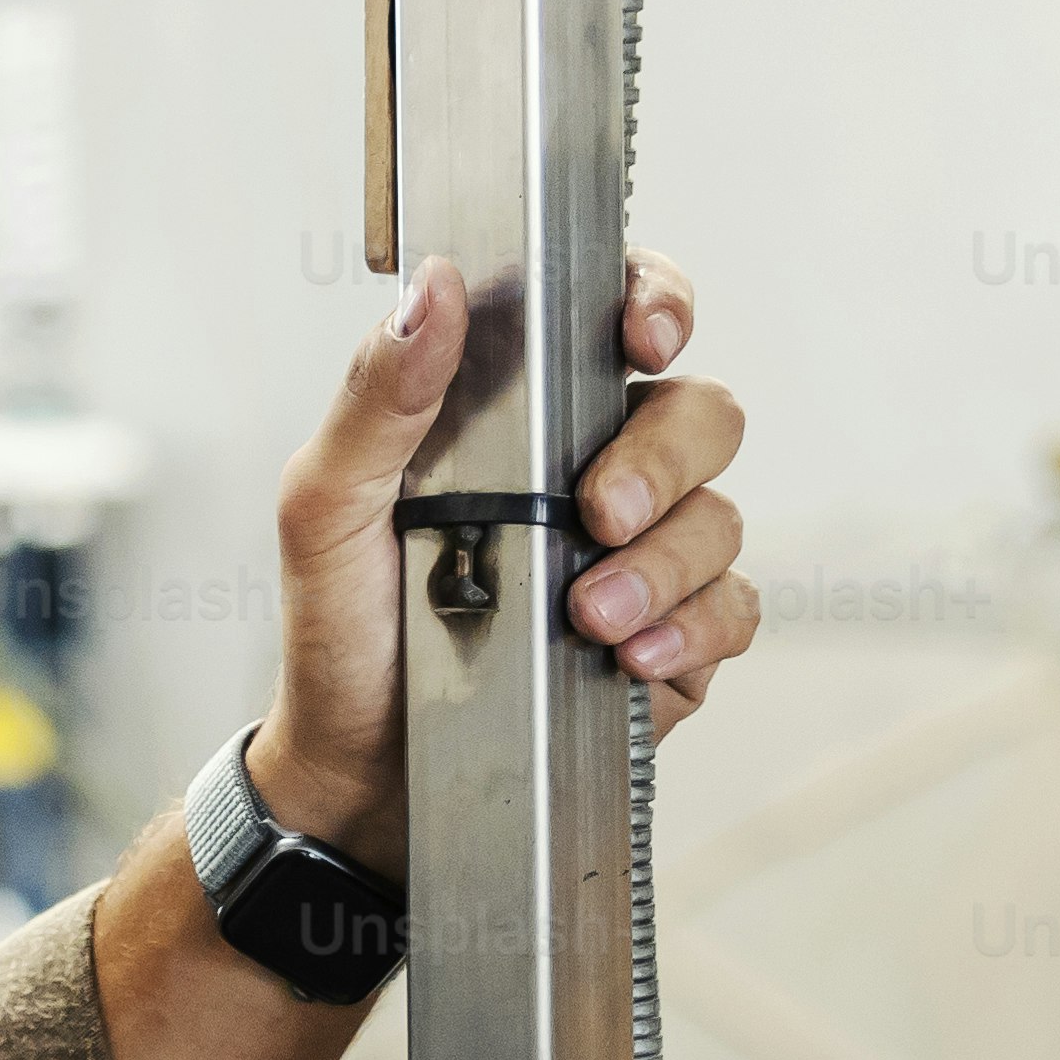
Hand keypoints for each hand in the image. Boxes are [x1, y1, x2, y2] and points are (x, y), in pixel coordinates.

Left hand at [246, 252, 758, 870]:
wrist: (359, 774)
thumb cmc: (340, 632)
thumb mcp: (328, 507)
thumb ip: (380, 396)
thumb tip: (433, 285)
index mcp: (521, 415)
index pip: (617, 320)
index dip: (658, 303)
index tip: (645, 336)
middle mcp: (597, 471)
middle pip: (700, 414)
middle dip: (663, 457)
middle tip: (599, 512)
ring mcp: (643, 557)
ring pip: (720, 517)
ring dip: (663, 562)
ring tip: (585, 615)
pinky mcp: (673, 640)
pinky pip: (731, 612)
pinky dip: (691, 629)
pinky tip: (628, 657)